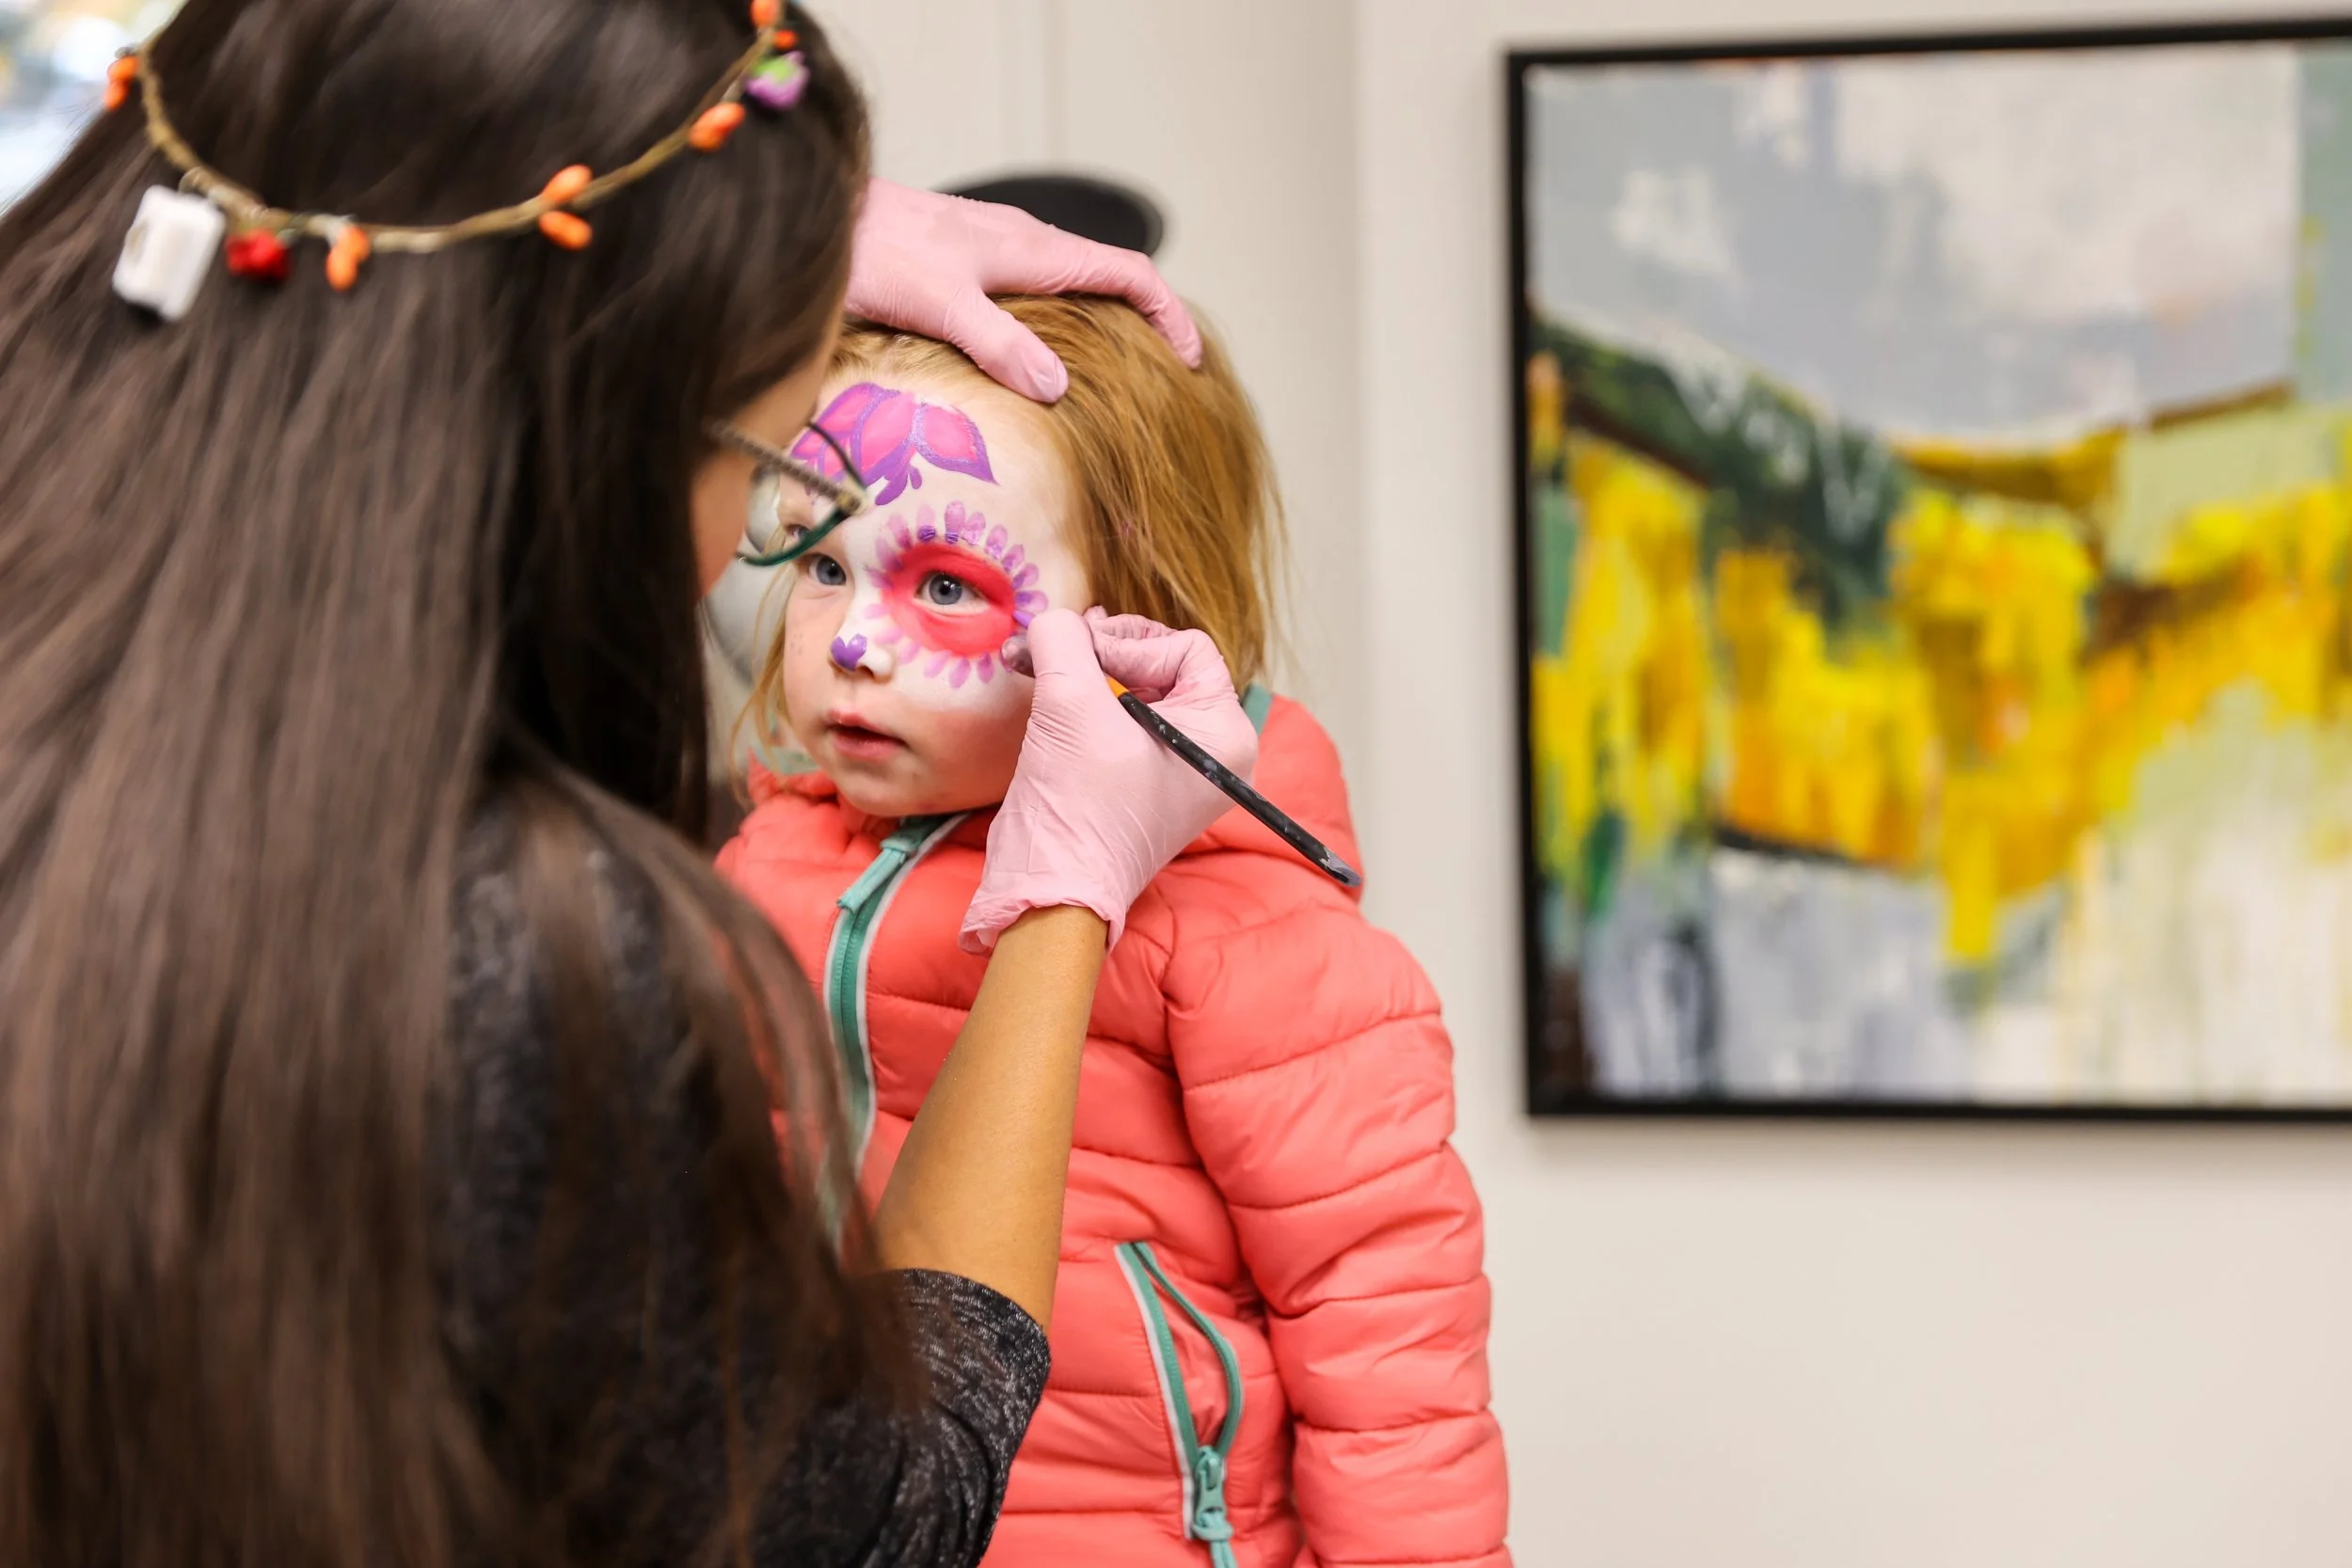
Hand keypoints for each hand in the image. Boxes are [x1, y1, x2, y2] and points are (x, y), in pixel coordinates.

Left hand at [846, 179, 1204, 402]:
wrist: (821, 218)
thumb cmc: (875, 253)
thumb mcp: (942, 305)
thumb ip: (1001, 344)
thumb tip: (1059, 387)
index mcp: (1035, 249)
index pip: (1130, 273)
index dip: (1169, 315)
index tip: (1189, 361)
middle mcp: (1025, 244)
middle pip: (1110, 281)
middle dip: (1146, 326)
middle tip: (1163, 382)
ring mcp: (998, 251)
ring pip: (1072, 287)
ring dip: (1103, 328)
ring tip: (1113, 382)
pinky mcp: (969, 263)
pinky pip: (1035, 294)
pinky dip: (1059, 327)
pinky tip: (1038, 364)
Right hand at [963, 610, 1255, 952]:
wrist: (1051, 888)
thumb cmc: (1080, 804)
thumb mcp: (1071, 702)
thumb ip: (1066, 639)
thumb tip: (1056, 619)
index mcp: (1223, 733)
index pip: (1187, 648)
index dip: (1130, 643)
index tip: (1085, 660)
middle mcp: (1210, 751)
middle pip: (1161, 662)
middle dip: (1103, 651)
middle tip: (1057, 649)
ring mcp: (1174, 768)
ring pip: (1133, 686)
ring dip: (1082, 670)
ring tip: (1035, 661)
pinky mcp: (1137, 780)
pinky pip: (1116, 718)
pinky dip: (1079, 697)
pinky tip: (1040, 684)